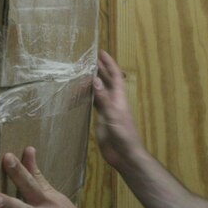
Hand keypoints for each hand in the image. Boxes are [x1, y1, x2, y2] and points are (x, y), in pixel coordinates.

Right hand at [93, 50, 144, 169]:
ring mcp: (108, 111)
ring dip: (93, 82)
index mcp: (119, 98)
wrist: (125, 155)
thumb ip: (104, 98)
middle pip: (107, 82)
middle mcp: (114, 102)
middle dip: (100, 70)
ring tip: (83, 73)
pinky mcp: (102, 120)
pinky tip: (82, 95)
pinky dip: (89, 97)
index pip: (115, 76)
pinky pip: (95, 104)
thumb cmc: (123, 135)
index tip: (102, 53)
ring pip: (100, 92)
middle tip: (90, 60)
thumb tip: (96, 79)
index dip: (109, 64)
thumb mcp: (113, 115)